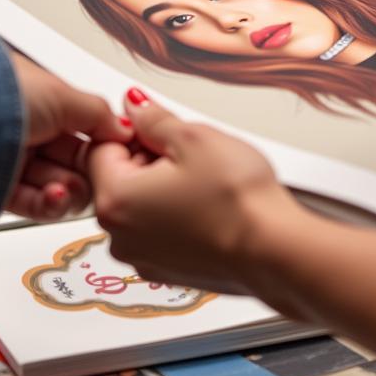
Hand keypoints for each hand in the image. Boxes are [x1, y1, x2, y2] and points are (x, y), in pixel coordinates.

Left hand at [6, 52, 130, 220]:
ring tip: (67, 188)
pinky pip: (34, 204)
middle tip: (98, 173)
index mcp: (43, 99)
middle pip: (75, 160)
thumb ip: (99, 113)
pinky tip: (54, 197)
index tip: (120, 153)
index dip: (104, 142)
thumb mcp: (61, 95)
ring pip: (58, 184)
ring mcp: (13, 160)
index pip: (85, 127)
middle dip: (88, 170)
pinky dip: (48, 204)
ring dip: (70, 190)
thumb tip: (124, 127)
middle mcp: (28, 128)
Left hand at [88, 90, 302, 293]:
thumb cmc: (237, 201)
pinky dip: (176, 213)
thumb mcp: (193, 137)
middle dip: (148, 158)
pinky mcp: (168, 270)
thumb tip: (135, 106)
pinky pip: (159, 229)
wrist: (275, 250)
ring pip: (141, 204)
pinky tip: (207, 203)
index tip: (159, 127)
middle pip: (119, 178)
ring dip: (163, 186)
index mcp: (115, 201)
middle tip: (189, 152)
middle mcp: (120, 237)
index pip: (101, 147)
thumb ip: (153, 118)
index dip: (133, 129)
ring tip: (203, 179)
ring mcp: (143, 258)